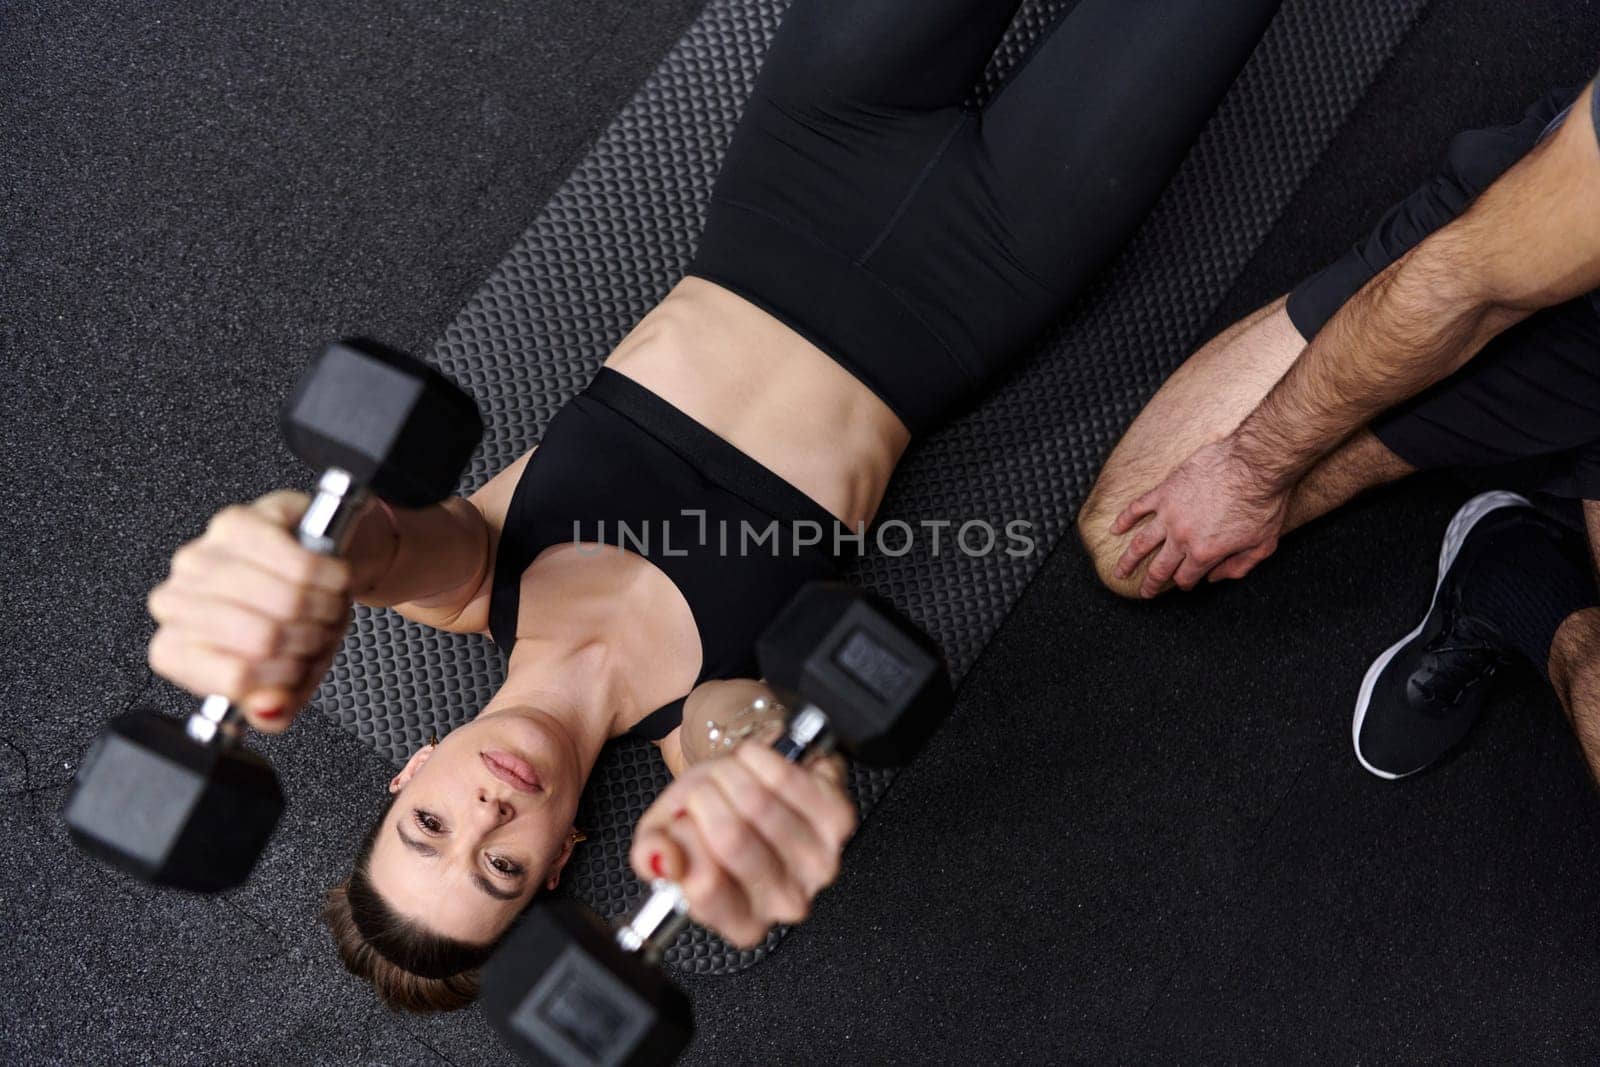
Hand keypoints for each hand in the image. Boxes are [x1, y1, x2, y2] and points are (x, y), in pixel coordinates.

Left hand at [146, 491, 353, 732]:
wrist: (312, 555)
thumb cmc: (291, 617)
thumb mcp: (289, 677)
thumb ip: (275, 708)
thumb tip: (268, 708)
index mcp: (177, 651)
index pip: (235, 679)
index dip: (285, 678)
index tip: (299, 668)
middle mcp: (175, 602)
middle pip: (263, 639)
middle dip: (309, 640)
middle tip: (318, 634)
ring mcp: (200, 559)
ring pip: (284, 601)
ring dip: (324, 608)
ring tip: (325, 607)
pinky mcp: (236, 523)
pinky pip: (298, 563)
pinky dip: (328, 576)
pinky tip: (329, 578)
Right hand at [630, 743, 856, 948]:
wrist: (752, 785)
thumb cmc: (712, 817)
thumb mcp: (667, 838)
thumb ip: (651, 856)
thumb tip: (662, 860)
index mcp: (741, 922)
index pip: (705, 888)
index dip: (685, 840)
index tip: (682, 822)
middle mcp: (786, 903)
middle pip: (732, 839)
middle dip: (703, 797)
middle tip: (700, 790)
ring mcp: (819, 864)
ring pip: (759, 805)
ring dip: (730, 774)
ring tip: (725, 774)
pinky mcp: (839, 822)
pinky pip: (788, 780)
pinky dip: (761, 759)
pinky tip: (753, 761)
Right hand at [1110, 437, 1288, 596]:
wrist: (1255, 465)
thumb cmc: (1263, 503)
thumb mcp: (1263, 545)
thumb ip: (1239, 567)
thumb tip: (1216, 579)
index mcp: (1205, 553)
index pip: (1186, 578)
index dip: (1184, 584)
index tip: (1184, 584)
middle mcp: (1182, 537)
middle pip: (1160, 567)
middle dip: (1150, 584)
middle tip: (1143, 592)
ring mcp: (1169, 514)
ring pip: (1141, 543)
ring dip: (1128, 560)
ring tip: (1119, 571)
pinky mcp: (1164, 492)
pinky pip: (1137, 507)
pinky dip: (1124, 519)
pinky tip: (1115, 529)